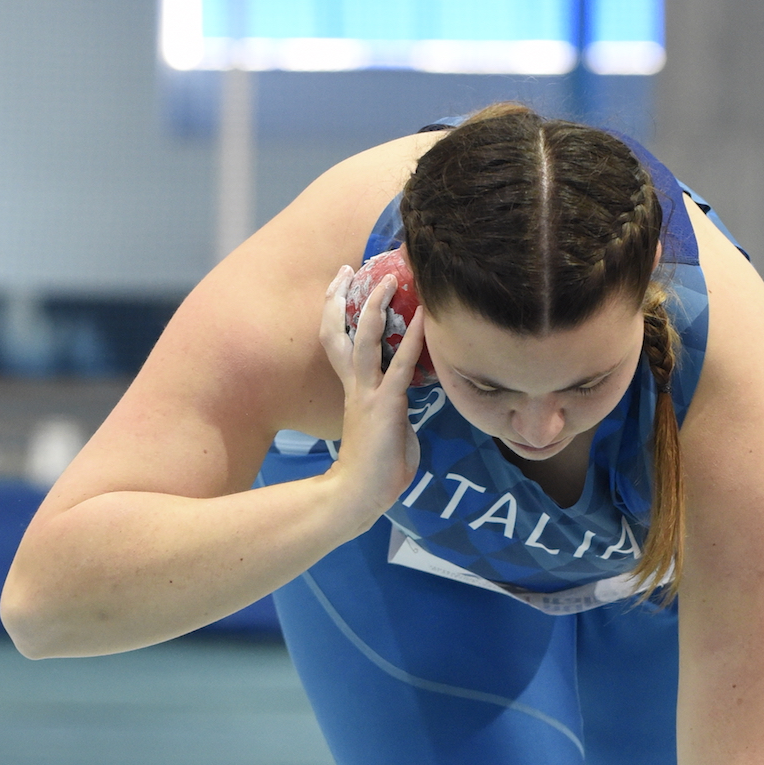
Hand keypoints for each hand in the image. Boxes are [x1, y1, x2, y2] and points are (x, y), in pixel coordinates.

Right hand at [319, 264, 425, 524]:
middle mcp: (356, 385)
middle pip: (340, 331)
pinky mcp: (386, 404)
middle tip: (347, 269)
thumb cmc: (376, 470)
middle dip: (341, 298)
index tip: (341, 288)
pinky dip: (415, 339)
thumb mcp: (388, 430)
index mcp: (354, 391)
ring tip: (389, 279)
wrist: (358, 495)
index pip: (340, 343)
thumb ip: (395, 411)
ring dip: (377, 306)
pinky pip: (401, 364)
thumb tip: (409, 408)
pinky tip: (426, 319)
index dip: (338, 314)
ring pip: (366, 339)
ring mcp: (368, 393)